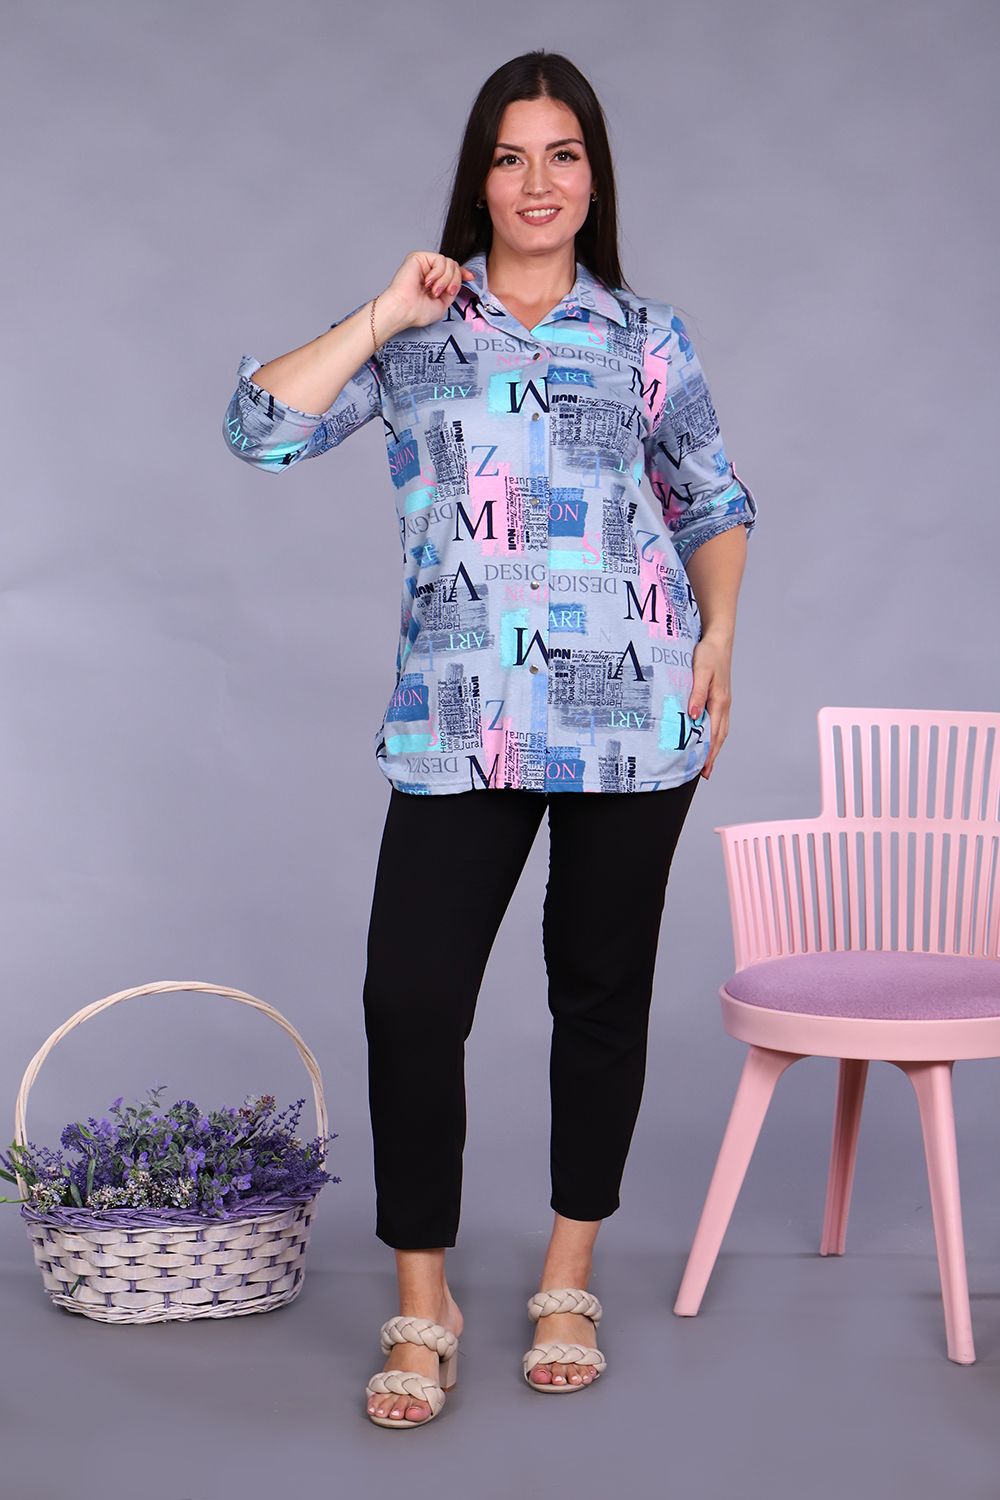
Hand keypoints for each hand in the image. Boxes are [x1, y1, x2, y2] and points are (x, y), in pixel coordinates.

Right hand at [380, 252, 474, 333]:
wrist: (405, 310)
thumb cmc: (417, 311)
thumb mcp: (444, 303)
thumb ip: (453, 288)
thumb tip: (463, 277)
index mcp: (435, 282)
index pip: (453, 272)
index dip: (463, 273)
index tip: (470, 277)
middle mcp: (430, 272)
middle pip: (454, 266)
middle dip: (454, 281)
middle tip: (445, 292)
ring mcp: (424, 264)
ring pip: (449, 263)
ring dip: (445, 280)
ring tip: (434, 290)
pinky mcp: (418, 257)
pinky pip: (440, 259)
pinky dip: (438, 273)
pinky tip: (428, 282)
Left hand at [687, 633, 732, 780]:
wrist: (718, 640)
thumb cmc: (708, 654)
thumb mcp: (700, 671)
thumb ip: (697, 693)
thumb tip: (694, 716)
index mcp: (719, 701)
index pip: (714, 734)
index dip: (709, 753)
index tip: (703, 769)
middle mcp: (723, 704)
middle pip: (719, 736)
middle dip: (712, 755)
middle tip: (704, 773)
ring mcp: (723, 702)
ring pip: (720, 730)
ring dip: (713, 747)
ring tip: (705, 762)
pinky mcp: (720, 697)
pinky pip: (718, 721)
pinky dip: (714, 734)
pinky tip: (707, 738)